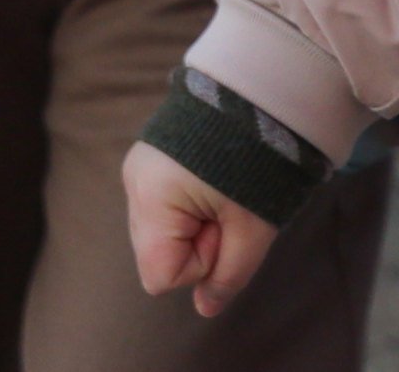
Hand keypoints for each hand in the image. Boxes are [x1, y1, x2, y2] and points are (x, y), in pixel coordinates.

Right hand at [125, 141, 278, 318]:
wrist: (263, 89)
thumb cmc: (260, 161)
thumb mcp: (253, 226)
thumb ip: (229, 275)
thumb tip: (206, 309)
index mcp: (152, 198)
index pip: (161, 276)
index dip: (200, 262)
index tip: (225, 226)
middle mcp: (135, 183)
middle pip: (158, 253)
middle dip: (197, 241)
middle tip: (228, 207)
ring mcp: (140, 166)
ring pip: (162, 229)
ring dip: (194, 221)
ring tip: (222, 189)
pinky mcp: (151, 155)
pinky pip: (165, 202)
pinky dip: (189, 200)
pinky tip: (213, 177)